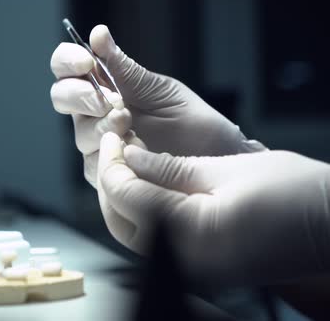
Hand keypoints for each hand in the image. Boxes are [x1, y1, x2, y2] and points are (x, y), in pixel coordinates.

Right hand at [50, 25, 264, 186]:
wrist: (213, 158)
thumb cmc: (190, 121)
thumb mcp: (159, 89)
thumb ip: (125, 68)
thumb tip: (98, 34)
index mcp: (103, 85)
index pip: (67, 68)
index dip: (67, 61)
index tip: (86, 62)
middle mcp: (94, 113)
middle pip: (61, 97)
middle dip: (80, 95)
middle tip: (110, 101)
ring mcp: (98, 143)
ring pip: (79, 132)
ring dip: (102, 126)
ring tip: (130, 125)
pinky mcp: (105, 172)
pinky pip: (93, 163)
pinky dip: (111, 153)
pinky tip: (134, 148)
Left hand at [97, 132, 329, 284]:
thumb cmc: (293, 194)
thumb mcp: (225, 169)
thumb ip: (169, 168)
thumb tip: (130, 158)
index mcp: (188, 231)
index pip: (123, 195)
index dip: (111, 161)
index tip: (114, 136)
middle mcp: (183, 258)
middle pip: (119, 220)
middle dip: (111, 182)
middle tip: (117, 148)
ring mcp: (192, 268)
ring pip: (133, 233)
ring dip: (124, 199)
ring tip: (130, 164)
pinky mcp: (201, 267)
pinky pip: (157, 241)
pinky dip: (145, 213)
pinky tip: (150, 186)